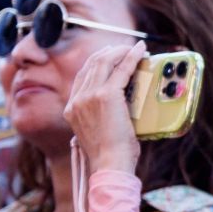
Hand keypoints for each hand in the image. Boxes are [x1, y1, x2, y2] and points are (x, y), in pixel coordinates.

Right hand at [64, 43, 145, 173]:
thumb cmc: (110, 154)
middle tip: (125, 48)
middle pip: (92, 64)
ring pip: (104, 62)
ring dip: (121, 51)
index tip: (111, 55)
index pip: (82, 76)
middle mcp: (76, 99)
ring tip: (135, 48)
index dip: (97, 62)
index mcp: (71, 108)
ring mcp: (88, 96)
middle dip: (110, 52)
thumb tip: (118, 107)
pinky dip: (132, 57)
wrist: (109, 164)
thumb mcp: (98, 132)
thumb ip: (100, 116)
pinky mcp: (105, 95)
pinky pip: (121, 69)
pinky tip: (141, 51)